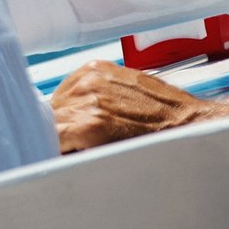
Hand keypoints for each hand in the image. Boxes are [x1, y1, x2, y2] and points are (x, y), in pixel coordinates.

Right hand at [50, 61, 213, 152]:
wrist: (187, 123)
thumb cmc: (155, 148)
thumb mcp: (110, 161)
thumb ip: (74, 158)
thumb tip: (50, 159)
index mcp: (88, 124)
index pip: (41, 134)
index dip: (41, 146)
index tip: (43, 153)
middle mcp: (87, 96)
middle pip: (45, 117)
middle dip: (52, 132)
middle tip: (65, 145)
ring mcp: (91, 78)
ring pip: (56, 100)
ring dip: (62, 115)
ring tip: (82, 128)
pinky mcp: (96, 67)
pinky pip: (69, 84)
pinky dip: (73, 98)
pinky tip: (89, 109)